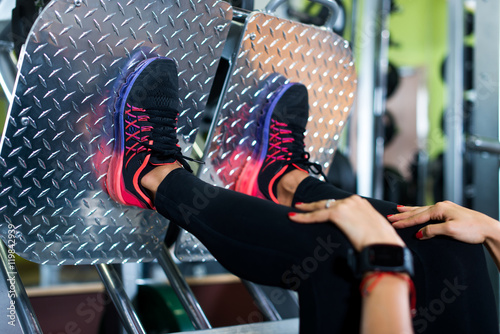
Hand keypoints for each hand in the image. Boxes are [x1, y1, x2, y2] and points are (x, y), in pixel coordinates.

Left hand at [289, 195, 404, 251]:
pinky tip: (294, 217)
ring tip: (295, 211)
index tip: (320, 208)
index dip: (327, 206)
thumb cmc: (382, 243)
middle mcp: (353, 200)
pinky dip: (304, 217)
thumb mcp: (374, 229)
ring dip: (306, 210)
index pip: (340, 203)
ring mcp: (345, 205)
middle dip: (313, 205)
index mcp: (362, 203)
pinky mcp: (338, 213)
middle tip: (301, 206)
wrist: (384, 246)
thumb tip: (358, 232)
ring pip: (320, 207)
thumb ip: (363, 226)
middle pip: (328, 202)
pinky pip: (316, 215)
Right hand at [389, 201, 498, 243]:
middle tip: (390, 217)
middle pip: (417, 211)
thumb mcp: (450, 230)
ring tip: (398, 209)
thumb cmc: (473, 229)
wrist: (489, 229)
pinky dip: (419, 212)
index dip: (405, 221)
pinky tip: (417, 211)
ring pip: (422, 210)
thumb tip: (419, 233)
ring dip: (409, 211)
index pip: (417, 216)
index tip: (394, 224)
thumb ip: (432, 231)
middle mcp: (441, 206)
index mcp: (439, 209)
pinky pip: (429, 212)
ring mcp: (445, 209)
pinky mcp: (449, 213)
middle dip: (403, 215)